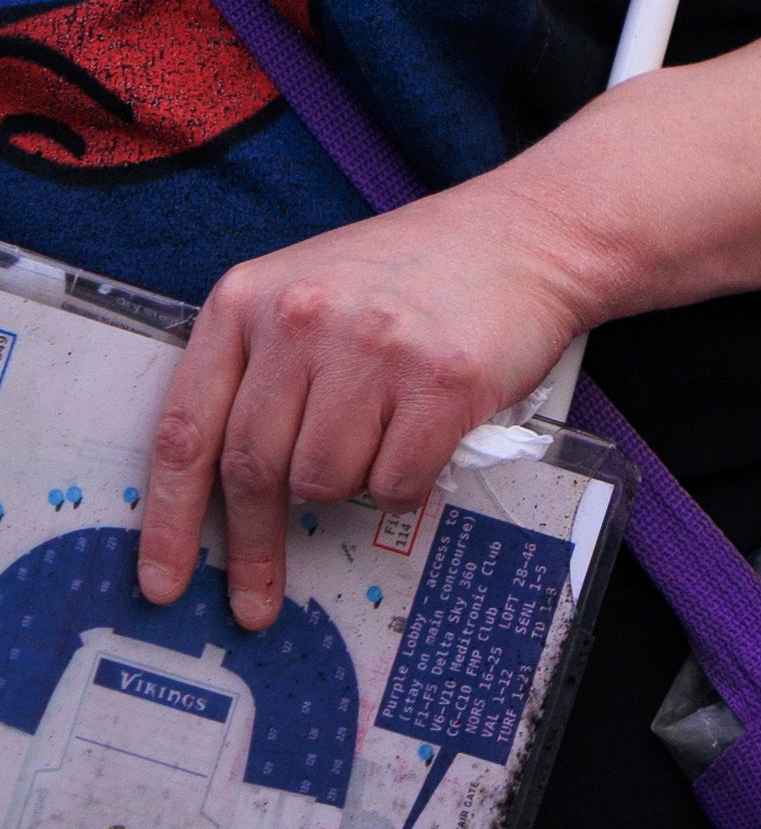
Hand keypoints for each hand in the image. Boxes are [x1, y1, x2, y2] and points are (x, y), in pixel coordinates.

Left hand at [142, 175, 608, 623]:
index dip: (169, 520)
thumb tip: (220, 494)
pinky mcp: (442, 378)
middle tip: (259, 594)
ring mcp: (374, 347)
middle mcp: (302, 318)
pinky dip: (406, 481)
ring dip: (350, 483)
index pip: (187, 430)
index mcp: (248, 299)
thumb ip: (256, 371)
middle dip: (256, 541)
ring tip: (382, 434)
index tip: (165, 581)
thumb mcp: (306, 296)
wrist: (526, 235)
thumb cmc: (410, 277)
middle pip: (253, 470)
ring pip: (324, 482)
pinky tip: (424, 435)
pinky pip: (396, 482)